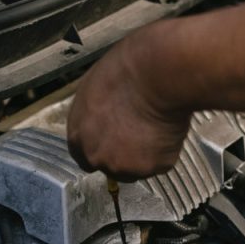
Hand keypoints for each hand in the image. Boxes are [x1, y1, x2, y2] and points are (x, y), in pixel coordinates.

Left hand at [67, 34, 191, 180]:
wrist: (155, 77)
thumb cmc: (123, 73)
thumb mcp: (91, 92)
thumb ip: (91, 118)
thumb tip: (100, 124)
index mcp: (79, 137)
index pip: (84, 158)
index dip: (101, 150)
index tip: (113, 144)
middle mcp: (98, 157)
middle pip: (111, 168)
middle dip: (123, 156)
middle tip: (137, 134)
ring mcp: (126, 166)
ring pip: (136, 170)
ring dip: (144, 156)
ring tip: (153, 129)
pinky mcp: (152, 167)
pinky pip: (160, 164)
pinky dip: (164, 151)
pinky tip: (165, 130)